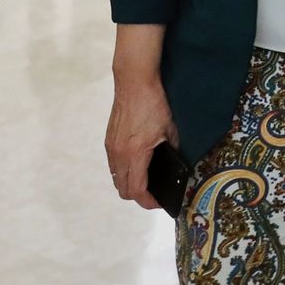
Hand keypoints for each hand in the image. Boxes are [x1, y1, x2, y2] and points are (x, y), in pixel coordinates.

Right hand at [105, 74, 177, 209]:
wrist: (134, 82)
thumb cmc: (154, 104)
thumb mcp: (170, 130)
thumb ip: (172, 151)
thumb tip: (175, 165)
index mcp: (134, 154)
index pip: (137, 190)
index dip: (149, 202)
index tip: (159, 202)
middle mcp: (118, 154)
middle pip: (123, 189)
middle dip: (138, 196)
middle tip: (154, 193)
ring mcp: (111, 147)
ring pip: (116, 177)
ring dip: (128, 183)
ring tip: (146, 179)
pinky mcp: (108, 139)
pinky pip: (113, 164)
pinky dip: (123, 170)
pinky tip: (136, 163)